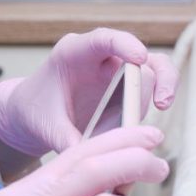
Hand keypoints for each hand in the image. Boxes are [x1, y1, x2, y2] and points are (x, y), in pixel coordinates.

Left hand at [0, 28, 177, 156]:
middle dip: (153, 74)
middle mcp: (100, 58)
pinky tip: (153, 118)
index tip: (139, 57)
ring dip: (163, 86)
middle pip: (138, 54)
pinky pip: (153, 85)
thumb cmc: (36, 111)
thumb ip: (66, 139)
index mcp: (74, 54)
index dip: (124, 44)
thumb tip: (88, 156)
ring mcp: (117, 71)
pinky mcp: (128, 87)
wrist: (33, 115)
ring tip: (161, 107)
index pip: (103, 39)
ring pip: (153, 66)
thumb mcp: (46, 126)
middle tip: (160, 100)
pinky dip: (160, 97)